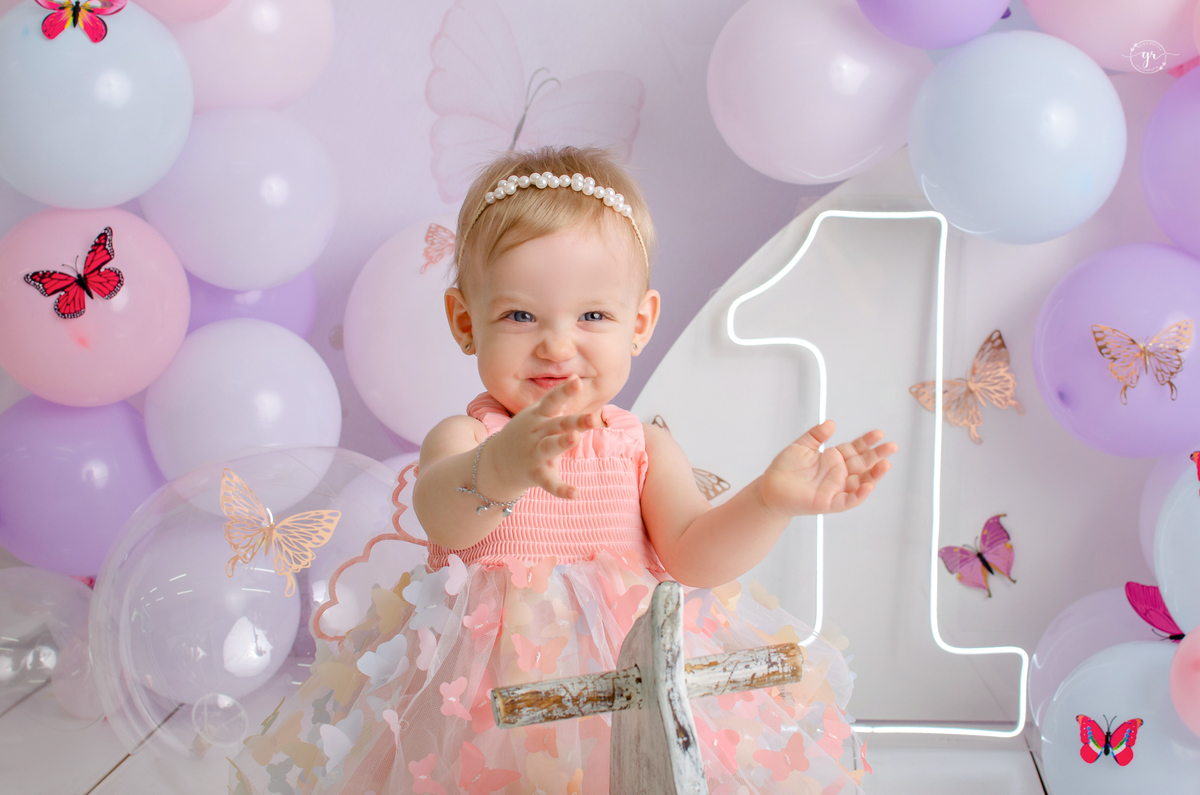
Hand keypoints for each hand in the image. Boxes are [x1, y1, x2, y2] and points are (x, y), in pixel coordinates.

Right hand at [480, 377, 600, 499]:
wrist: (495, 463)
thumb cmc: (524, 434)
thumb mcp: (536, 413)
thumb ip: (557, 399)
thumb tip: (576, 377)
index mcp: (538, 416)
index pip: (552, 401)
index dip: (564, 391)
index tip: (578, 382)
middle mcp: (536, 432)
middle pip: (557, 425)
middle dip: (574, 421)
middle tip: (592, 418)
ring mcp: (534, 453)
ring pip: (550, 447)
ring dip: (562, 443)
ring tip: (575, 439)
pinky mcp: (534, 473)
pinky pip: (548, 481)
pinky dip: (561, 489)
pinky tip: (575, 494)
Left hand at [757, 420, 896, 517]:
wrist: (770, 487)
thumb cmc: (785, 468)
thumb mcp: (801, 446)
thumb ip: (816, 435)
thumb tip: (831, 423)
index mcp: (834, 459)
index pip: (856, 449)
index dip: (867, 442)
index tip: (879, 434)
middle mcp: (839, 474)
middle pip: (864, 464)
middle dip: (878, 456)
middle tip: (893, 447)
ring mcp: (836, 488)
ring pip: (861, 482)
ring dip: (874, 475)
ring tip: (886, 464)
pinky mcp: (829, 502)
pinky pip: (848, 500)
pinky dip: (859, 494)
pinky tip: (869, 486)